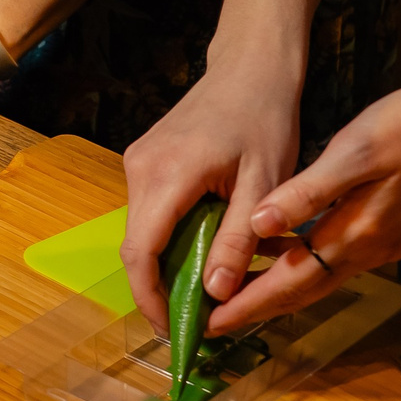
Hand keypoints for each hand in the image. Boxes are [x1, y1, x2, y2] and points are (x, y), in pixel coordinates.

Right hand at [118, 39, 303, 332]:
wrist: (248, 69)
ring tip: (207, 287)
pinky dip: (171, 238)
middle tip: (198, 320)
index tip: (175, 332)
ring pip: (142, 230)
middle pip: (137, 245)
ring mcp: (137, 163)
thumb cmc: (264, 121)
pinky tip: (203, 248)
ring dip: (168, 263)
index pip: (141, 252)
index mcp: (167, 176)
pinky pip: (149, 212)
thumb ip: (236, 239)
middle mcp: (139, 169)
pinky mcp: (144, 161)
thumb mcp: (262, 184)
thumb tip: (213, 294)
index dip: (151, 298)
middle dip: (161, 288)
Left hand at [206, 79, 400, 331]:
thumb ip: (307, 192)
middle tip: (211, 321)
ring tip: (233, 291)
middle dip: (257, 307)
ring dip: (277, 288)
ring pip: (319, 277)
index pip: (291, 281)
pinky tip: (275, 248)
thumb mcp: (353, 152)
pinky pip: (335, 258)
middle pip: (303, 290)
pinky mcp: (390, 230)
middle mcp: (371, 249)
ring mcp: (384, 243)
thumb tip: (259, 223)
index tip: (212, 321)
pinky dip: (301, 262)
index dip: (249, 303)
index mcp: (358, 232)